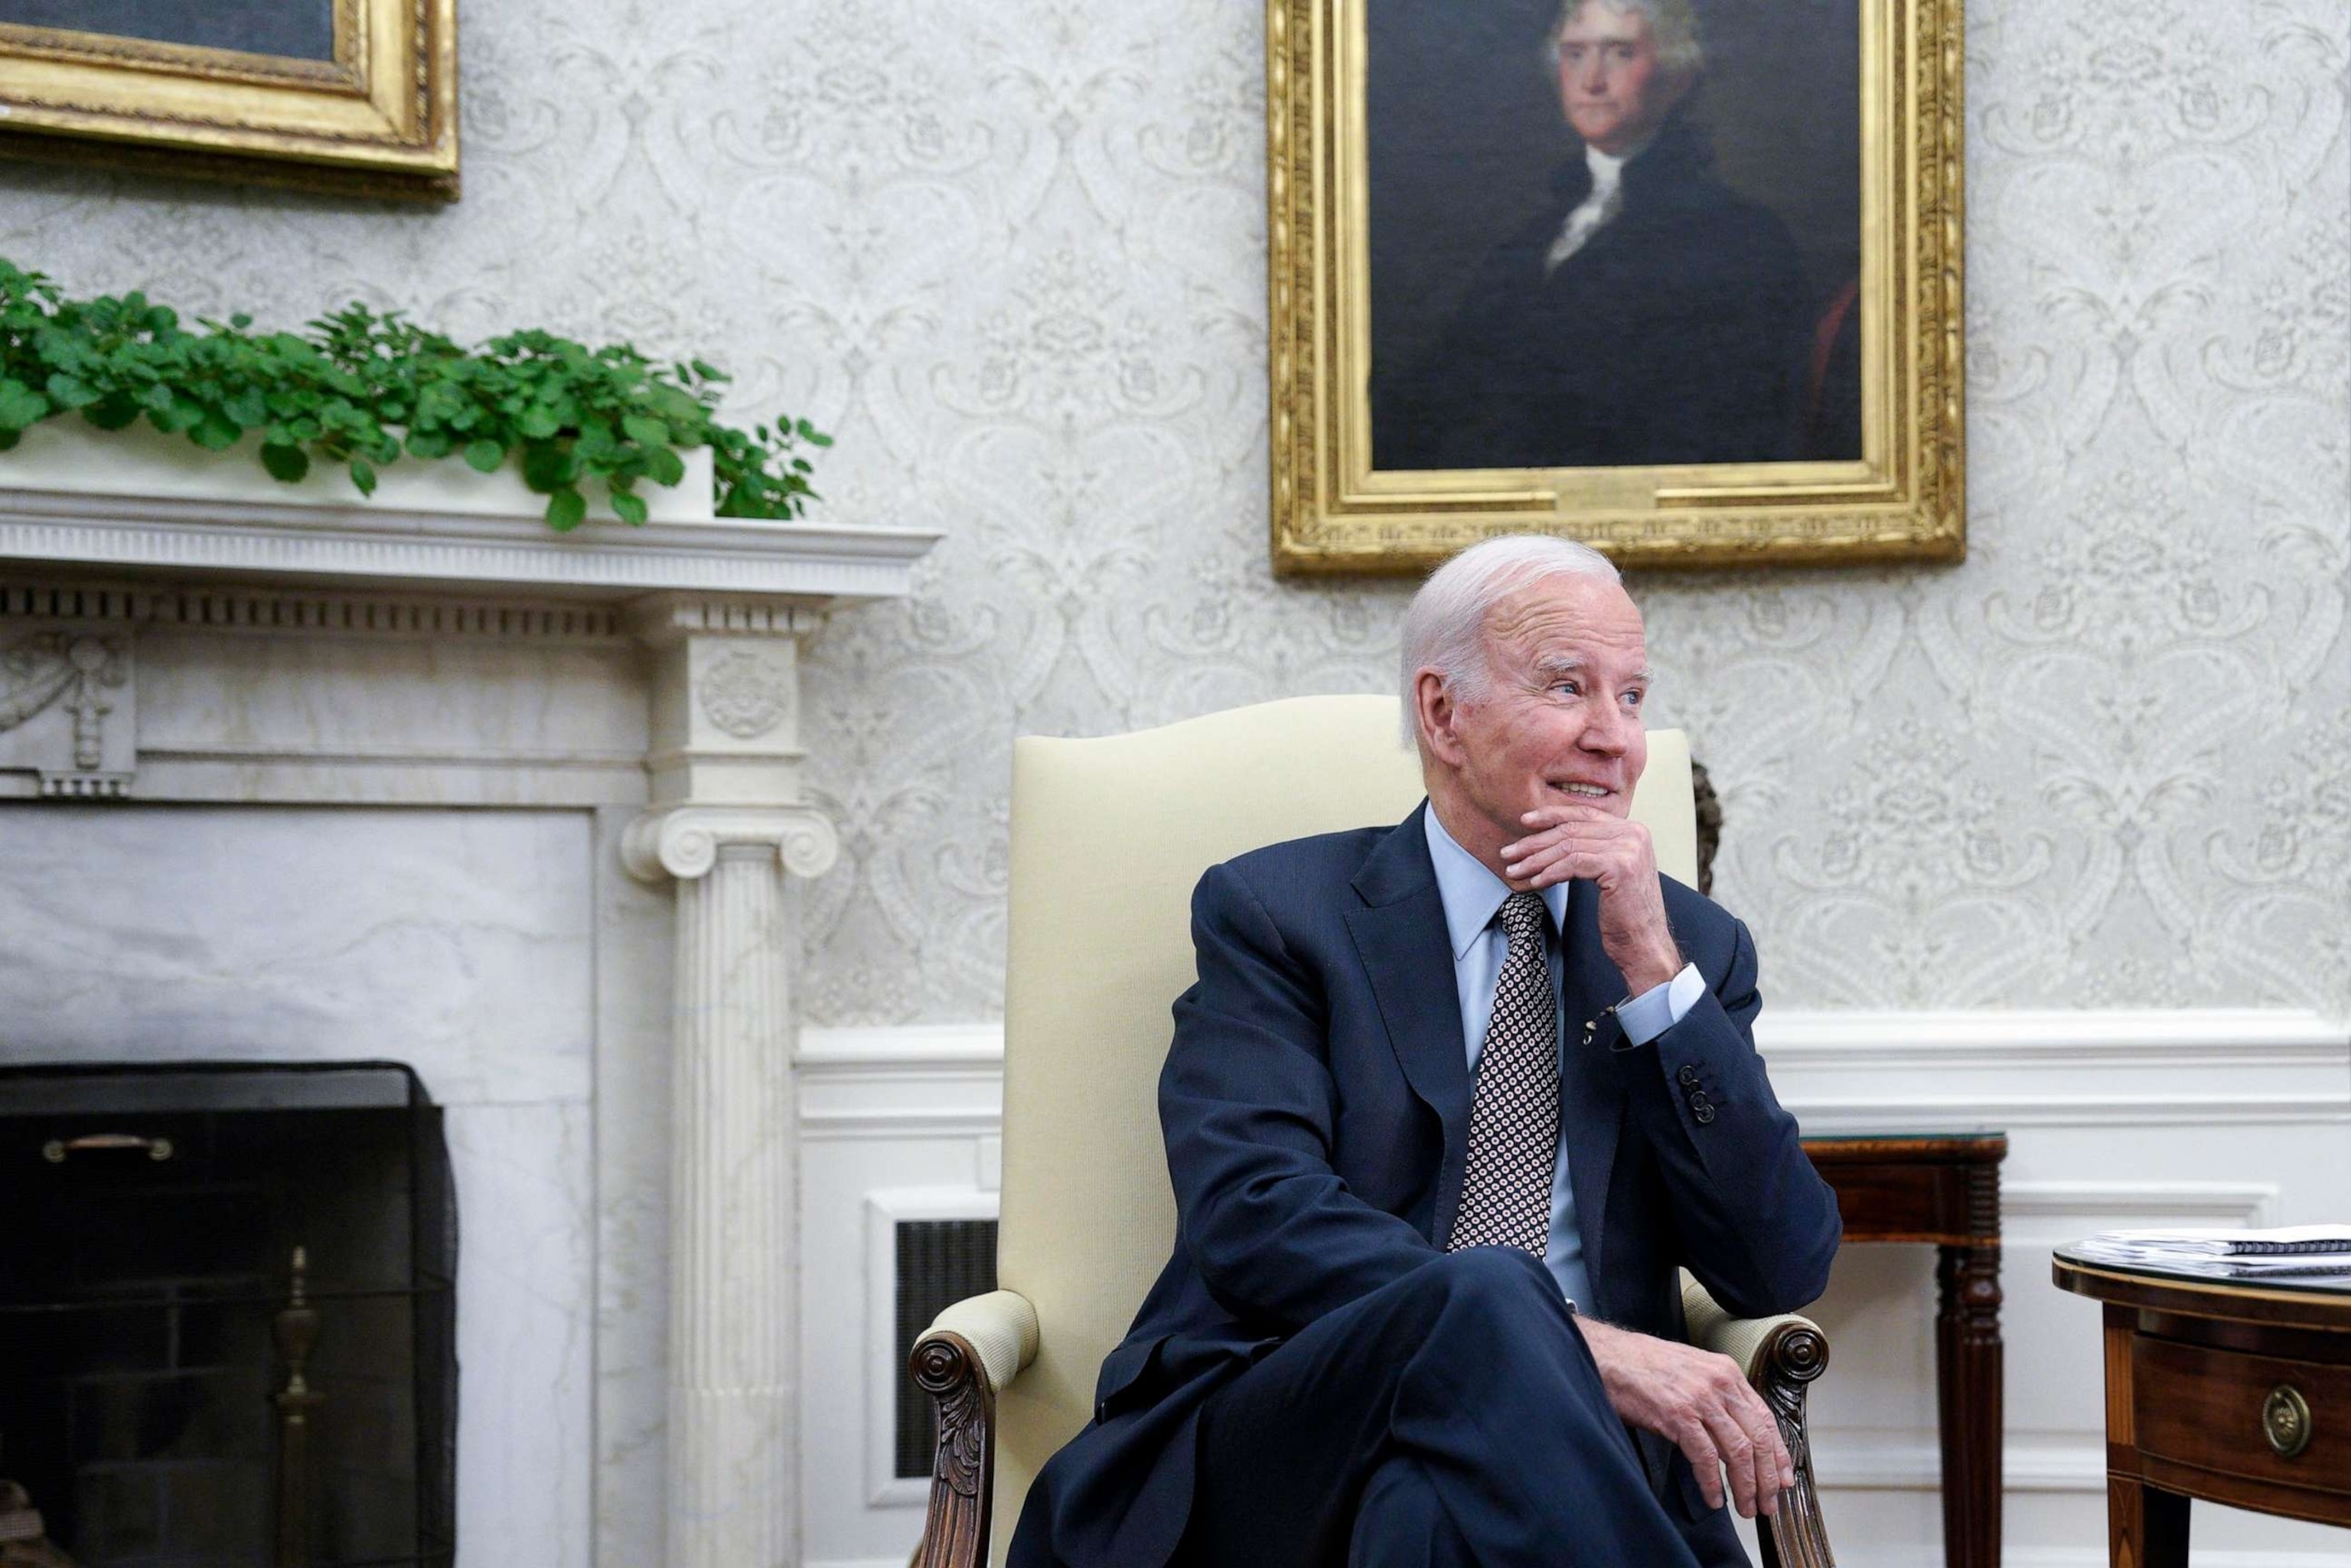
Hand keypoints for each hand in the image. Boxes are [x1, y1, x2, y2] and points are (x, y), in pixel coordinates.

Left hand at [1499, 805, 1680, 992]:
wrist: (1645, 944)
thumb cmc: (1624, 914)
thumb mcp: (1609, 871)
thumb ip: (1592, 848)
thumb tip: (1549, 837)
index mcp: (1632, 830)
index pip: (1583, 814)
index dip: (1551, 815)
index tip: (1524, 822)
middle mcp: (1633, 833)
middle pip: (1572, 830)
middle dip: (1535, 842)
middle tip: (1509, 853)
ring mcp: (1628, 849)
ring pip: (1568, 847)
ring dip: (1535, 860)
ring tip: (1515, 870)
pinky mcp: (1619, 867)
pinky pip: (1572, 864)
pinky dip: (1549, 873)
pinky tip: (1535, 882)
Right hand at [1577, 1315, 1793, 1518]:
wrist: (1608, 1356)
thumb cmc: (1645, 1367)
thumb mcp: (1693, 1373)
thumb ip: (1717, 1400)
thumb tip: (1736, 1440)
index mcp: (1726, 1372)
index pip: (1765, 1418)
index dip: (1778, 1454)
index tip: (1783, 1479)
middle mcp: (1719, 1383)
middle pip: (1756, 1438)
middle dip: (1766, 1478)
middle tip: (1767, 1504)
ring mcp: (1699, 1399)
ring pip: (1737, 1451)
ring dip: (1744, 1486)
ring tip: (1744, 1507)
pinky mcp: (1677, 1415)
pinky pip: (1705, 1458)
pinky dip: (1712, 1483)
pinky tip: (1714, 1498)